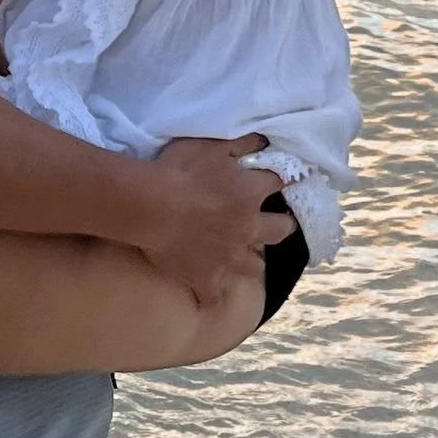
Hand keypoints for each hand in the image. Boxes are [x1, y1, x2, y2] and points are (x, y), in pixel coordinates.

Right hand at [140, 134, 281, 304]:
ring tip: (246, 259)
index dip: (283, 179)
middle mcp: (247, 227)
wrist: (151, 207)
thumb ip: (243, 141)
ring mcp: (228, 257)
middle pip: (279, 230)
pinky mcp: (206, 278)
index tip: (286, 179)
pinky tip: (207, 297)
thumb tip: (267, 140)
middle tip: (279, 223)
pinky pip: (212, 296)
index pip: (278, 182)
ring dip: (252, 261)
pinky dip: (211, 296)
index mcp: (250, 193)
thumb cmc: (180, 170)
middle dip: (282, 225)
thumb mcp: (212, 143)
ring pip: (253, 267)